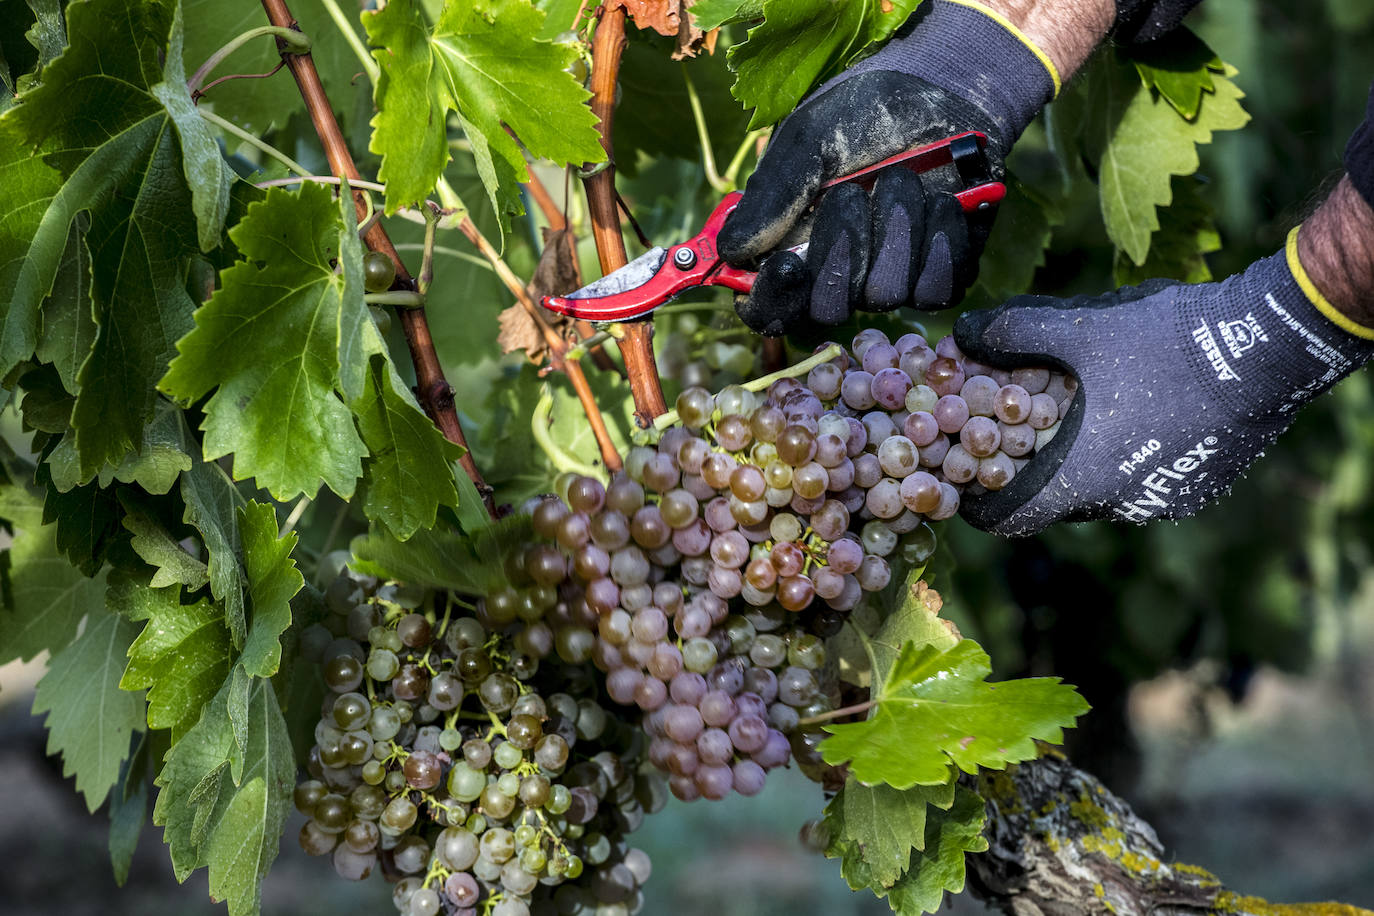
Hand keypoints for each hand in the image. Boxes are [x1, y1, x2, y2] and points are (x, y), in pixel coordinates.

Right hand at [717, 1, 1057, 334]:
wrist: (935, 90)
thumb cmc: (857, 116)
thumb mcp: (805, 142)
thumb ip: (771, 196)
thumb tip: (733, 250)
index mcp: (788, 253)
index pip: (768, 309)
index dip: (774, 298)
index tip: (787, 264)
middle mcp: (836, 279)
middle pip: (830, 306)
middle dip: (843, 245)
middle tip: (849, 191)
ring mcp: (889, 283)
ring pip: (886, 294)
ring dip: (895, 225)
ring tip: (900, 177)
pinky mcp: (940, 276)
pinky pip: (938, 286)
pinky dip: (939, 236)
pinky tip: (940, 199)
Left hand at [952, 242, 1373, 535]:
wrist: (1267, 348)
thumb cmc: (1164, 341)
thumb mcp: (1076, 327)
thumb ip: (1010, 332)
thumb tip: (960, 332)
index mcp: (1082, 479)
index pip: (1011, 518)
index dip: (981, 502)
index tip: (966, 478)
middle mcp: (1121, 504)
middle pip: (1055, 500)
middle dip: (1031, 468)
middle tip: (1015, 431)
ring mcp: (1164, 499)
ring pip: (1101, 491)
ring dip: (1081, 461)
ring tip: (1074, 413)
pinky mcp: (1200, 486)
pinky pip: (1142, 481)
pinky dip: (1124, 457)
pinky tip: (1129, 412)